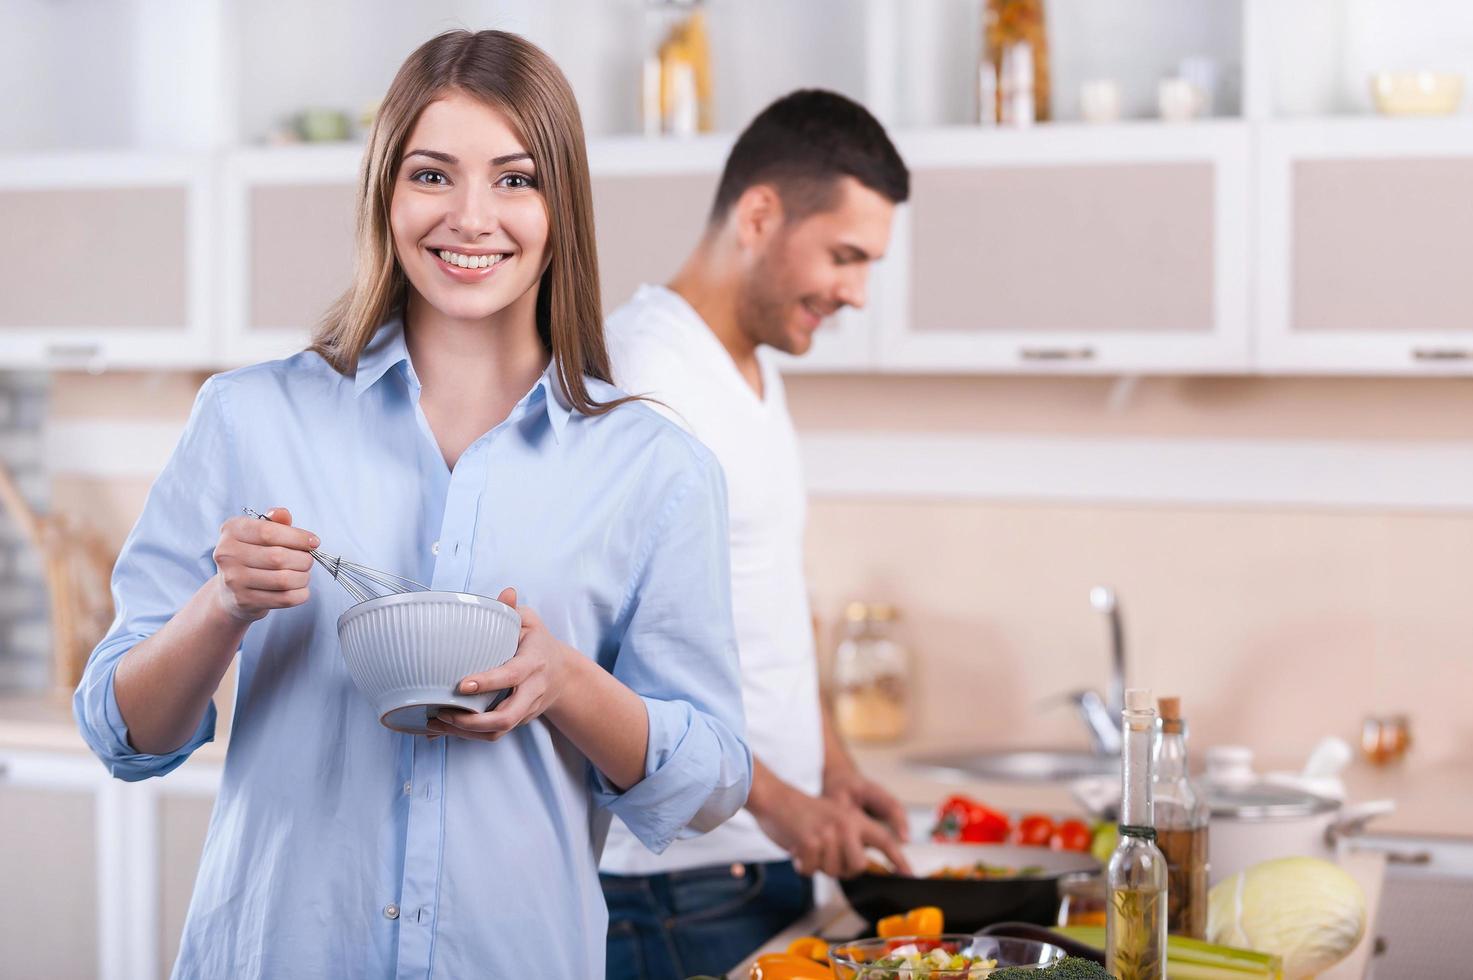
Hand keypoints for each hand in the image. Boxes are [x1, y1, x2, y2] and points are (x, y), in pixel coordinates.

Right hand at [212, 507, 317, 622]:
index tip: (314, 542)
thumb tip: (283, 513)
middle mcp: (227, 554)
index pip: (268, 532)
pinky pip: (284, 598)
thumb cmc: (253, 555)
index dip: (297, 537)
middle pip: (278, 557)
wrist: (231, 592)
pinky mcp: (244, 601)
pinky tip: (300, 589)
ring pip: (284, 580)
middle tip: (308, 560)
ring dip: (303, 577)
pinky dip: (300, 594)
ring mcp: (233, 580)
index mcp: (232, 530)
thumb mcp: (260, 533)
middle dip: (303, 559)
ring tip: (303, 574)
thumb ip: (275, 522)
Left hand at [426, 588, 577, 741]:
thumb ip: (515, 610)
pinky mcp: (517, 721)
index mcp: (533, 663)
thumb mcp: (531, 622)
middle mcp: (531, 691)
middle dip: (473, 722)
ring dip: (466, 733)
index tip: (462, 685)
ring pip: (498, 732)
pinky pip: (493, 735)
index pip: (512, 675)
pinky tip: (444, 729)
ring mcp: (525, 710)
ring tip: (437, 722)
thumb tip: (506, 593)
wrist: (563, 677)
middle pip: (507, 718)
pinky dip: (468, 736)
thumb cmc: (539, 645)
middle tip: (444, 713)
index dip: (488, 682)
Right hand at [753, 779, 911, 878]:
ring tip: (810, 848)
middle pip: (858, 866)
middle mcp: (846, 825)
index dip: (898, 859)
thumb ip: (850, 838)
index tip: (909, 875)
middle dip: (844, 869)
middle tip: (827, 858)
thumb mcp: (834, 819)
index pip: (885, 840)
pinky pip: (811, 870)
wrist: (775, 798)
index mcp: (854, 819)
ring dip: (819, 866)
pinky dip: (802, 866)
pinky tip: (798, 851)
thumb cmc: (802, 813)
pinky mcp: (810, 841)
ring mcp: (829, 833)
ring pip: (833, 871)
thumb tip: (859, 865)